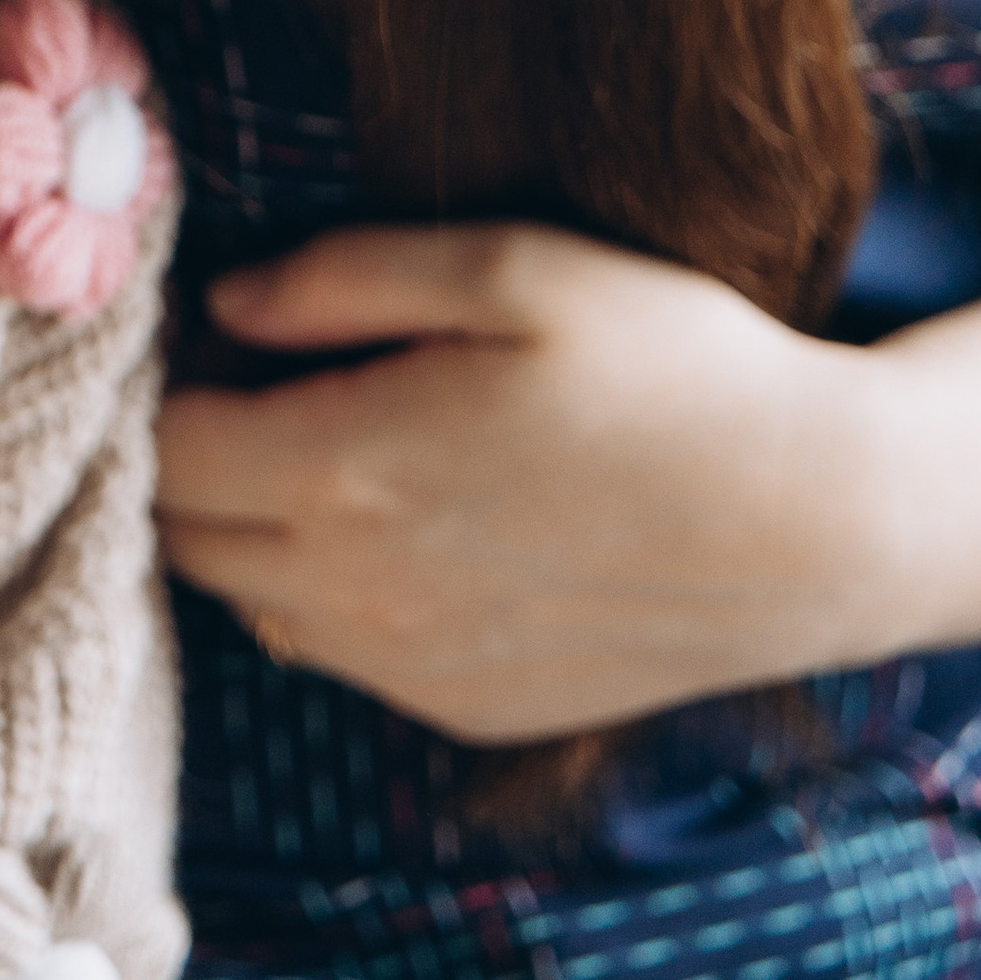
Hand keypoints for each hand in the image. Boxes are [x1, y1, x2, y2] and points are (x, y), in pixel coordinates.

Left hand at [155, 221, 980, 742]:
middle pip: (183, 539)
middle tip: (250, 385)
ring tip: (321, 450)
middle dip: (185, 463)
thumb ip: (342, 277)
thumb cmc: (669, 368)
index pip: (164, 450)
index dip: (164, 383)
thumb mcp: (509, 268)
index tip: (209, 334)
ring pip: (248, 606)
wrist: (816, 524)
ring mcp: (409, 668)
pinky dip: (328, 594)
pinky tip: (403, 526)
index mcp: (345, 472)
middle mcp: (354, 594)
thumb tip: (226, 304)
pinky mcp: (465, 712)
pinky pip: (336, 655)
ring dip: (249, 532)